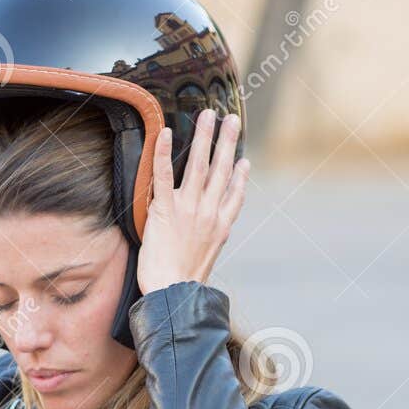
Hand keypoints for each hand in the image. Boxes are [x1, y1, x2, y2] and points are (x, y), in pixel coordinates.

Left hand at [135, 109, 248, 295]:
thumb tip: (213, 234)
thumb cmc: (185, 282)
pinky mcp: (165, 210)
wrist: (174, 293)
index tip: (245, 161)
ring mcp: (188, 208)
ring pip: (199, 165)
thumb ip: (212, 240)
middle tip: (231, 119)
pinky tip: (164, 132)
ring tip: (208, 115)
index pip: (235, 194)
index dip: (241, 176)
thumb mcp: (208, 260)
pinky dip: (163, 152)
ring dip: (204, 136)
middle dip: (227, 141)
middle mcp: (209, 212)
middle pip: (221, 169)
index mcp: (221, 225)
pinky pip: (164, 175)